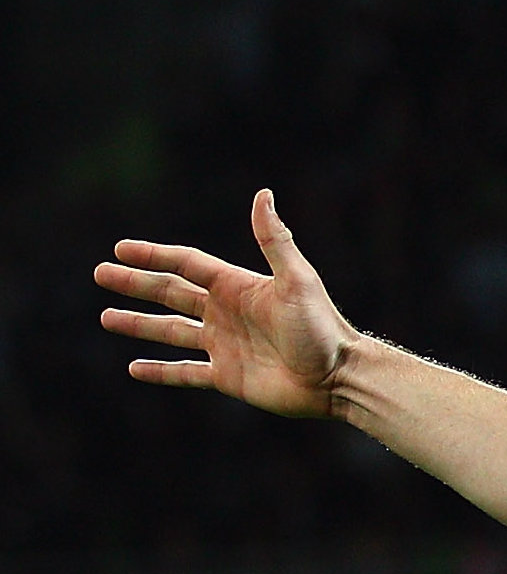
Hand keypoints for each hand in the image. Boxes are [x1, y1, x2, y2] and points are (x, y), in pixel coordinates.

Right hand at [95, 189, 353, 417]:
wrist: (340, 379)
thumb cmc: (323, 328)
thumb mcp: (297, 280)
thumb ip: (274, 240)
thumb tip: (262, 194)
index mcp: (237, 287)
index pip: (185, 265)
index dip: (153, 256)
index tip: (120, 249)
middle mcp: (227, 313)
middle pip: (170, 293)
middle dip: (135, 284)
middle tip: (100, 274)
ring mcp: (225, 345)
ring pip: (171, 332)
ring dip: (139, 325)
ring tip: (107, 317)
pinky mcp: (228, 376)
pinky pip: (185, 372)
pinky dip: (160, 370)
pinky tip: (134, 368)